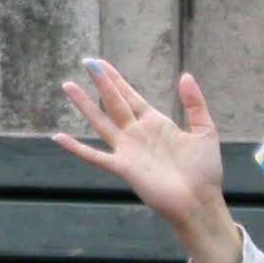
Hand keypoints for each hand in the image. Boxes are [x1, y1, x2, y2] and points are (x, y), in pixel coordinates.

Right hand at [52, 58, 241, 262]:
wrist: (200, 201)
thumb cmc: (204, 170)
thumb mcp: (205, 130)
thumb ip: (194, 103)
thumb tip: (184, 75)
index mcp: (155, 123)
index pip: (130, 96)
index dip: (116, 79)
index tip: (101, 63)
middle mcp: (137, 133)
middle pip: (113, 102)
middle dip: (101, 82)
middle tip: (86, 62)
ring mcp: (127, 150)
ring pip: (100, 121)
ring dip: (84, 104)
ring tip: (68, 86)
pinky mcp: (123, 168)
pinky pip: (94, 156)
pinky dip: (76, 148)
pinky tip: (58, 138)